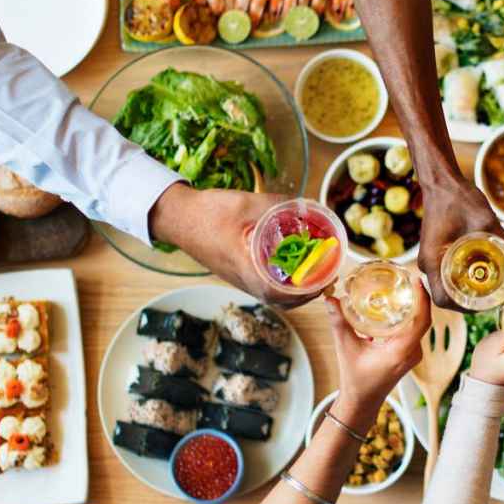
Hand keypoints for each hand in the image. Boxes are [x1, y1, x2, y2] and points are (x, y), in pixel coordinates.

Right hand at [148, 185, 314, 307]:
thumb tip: (307, 206)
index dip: (309, 291)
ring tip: (312, 270)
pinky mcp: (235, 273)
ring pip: (273, 295)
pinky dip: (281, 281)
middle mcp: (244, 280)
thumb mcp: (248, 203)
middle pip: (282, 300)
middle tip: (325, 273)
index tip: (325, 278)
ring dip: (295, 288)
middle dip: (307, 292)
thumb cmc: (209, 212)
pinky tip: (290, 263)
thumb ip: (278, 205)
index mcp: (248, 268)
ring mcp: (238, 279)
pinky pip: (263, 285)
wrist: (178, 216)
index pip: (284, 295)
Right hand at [325, 284, 429, 422]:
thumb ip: (339, 322)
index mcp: (401, 351)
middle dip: (417, 298)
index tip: (418, 282)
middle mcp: (412, 353)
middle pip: (422, 319)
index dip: (423, 300)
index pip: (422, 321)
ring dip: (413, 308)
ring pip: (418, 325)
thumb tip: (330, 300)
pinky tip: (398, 307)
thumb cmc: (356, 380)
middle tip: (408, 279)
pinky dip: (408, 319)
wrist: (361, 402)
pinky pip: (413, 332)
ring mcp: (412, 355)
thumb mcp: (346, 347)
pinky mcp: (408, 355)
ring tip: (404, 289)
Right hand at [417, 180, 503, 309]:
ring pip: (446, 285)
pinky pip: (446, 273)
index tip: (486, 303)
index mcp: (433, 261)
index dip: (465, 308)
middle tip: (493, 297)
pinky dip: (462, 277)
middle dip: (469, 300)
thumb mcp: (487, 223)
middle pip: (446, 296)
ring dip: (466, 290)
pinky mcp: (434, 252)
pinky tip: (482, 271)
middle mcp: (427, 264)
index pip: (444, 300)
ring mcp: (430, 258)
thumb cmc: (459, 199)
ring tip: (490, 287)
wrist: (442, 182)